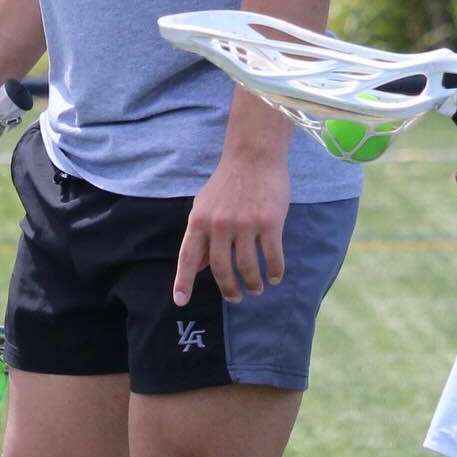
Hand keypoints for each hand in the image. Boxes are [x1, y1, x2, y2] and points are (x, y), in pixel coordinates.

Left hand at [174, 150, 289, 305]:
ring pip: (248, 266)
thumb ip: (201, 236)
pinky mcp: (269, 222)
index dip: (183, 281)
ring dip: (253, 283)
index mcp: (199, 221)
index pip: (188, 257)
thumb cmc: (229, 183)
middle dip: (229, 289)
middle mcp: (219, 225)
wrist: (254, 155)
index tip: (181, 301)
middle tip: (236, 298)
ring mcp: (245, 224)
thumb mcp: (205, 206)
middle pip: (222, 269)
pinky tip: (275, 277)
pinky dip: (274, 271)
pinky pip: (272, 256)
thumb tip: (199, 266)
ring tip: (257, 289)